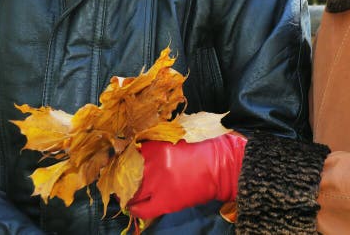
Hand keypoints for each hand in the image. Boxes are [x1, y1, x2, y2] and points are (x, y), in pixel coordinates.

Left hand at [126, 133, 246, 218]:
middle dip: (125, 175)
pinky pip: (143, 209)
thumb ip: (159, 145)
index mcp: (157, 147)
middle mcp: (153, 165)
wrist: (224, 167)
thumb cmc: (205, 149)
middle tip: (125, 177)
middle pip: (128, 173)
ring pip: (132, 191)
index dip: (127, 156)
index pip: (131, 153)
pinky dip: (136, 209)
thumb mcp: (178, 140)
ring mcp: (158, 185)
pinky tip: (133, 208)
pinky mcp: (165, 202)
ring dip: (129, 193)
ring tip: (128, 193)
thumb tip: (143, 149)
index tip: (127, 159)